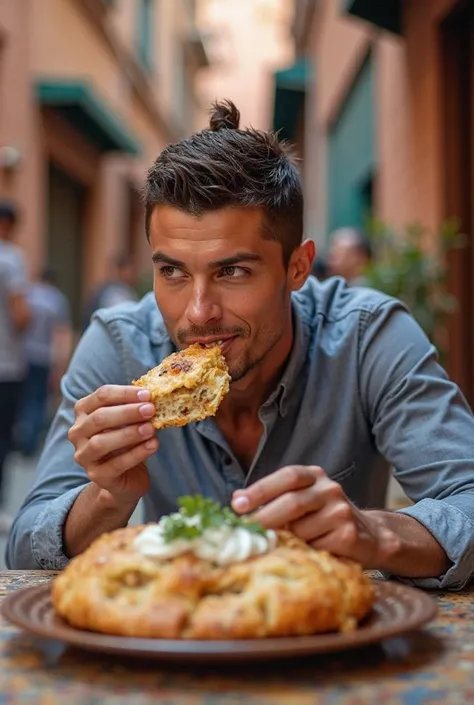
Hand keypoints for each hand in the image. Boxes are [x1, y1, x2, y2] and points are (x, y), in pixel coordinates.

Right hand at [68, 385, 158, 504]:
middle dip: (127, 412)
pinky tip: (153, 445)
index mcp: (84, 411)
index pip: (101, 396)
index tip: (148, 394)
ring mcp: (84, 455)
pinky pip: (116, 464)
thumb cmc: (127, 441)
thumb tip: (153, 396)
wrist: (127, 476)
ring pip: (101, 442)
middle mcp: (78, 432)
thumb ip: (136, 408)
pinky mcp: (96, 475)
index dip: (125, 393)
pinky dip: (137, 453)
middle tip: (150, 410)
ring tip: (151, 429)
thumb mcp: (129, 421)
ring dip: (129, 434)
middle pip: (99, 418)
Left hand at [231, 466, 399, 568]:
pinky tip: (305, 554)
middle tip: (245, 533)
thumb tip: (236, 500)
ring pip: (301, 530)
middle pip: (292, 502)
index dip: (260, 489)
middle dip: (264, 519)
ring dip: (287, 541)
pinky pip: (315, 548)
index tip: (237, 505)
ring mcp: (341, 511)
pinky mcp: (348, 535)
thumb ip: (273, 499)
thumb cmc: (322, 519)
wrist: (369, 537)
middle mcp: (329, 489)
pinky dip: (304, 553)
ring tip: (281, 546)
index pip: (286, 476)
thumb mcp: (300, 501)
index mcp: (314, 475)